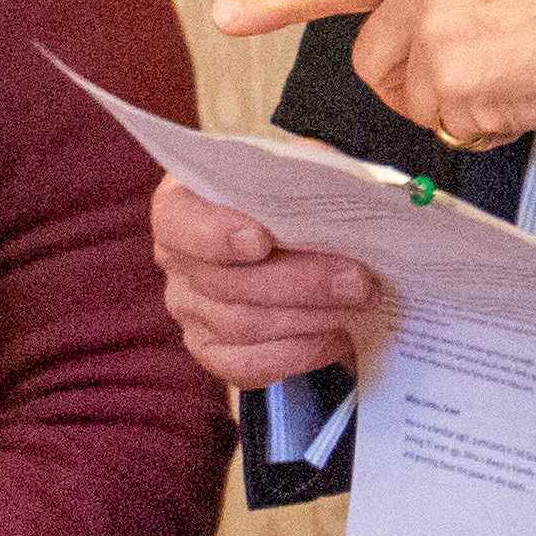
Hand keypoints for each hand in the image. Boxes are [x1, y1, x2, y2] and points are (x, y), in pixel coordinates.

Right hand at [154, 173, 375, 391]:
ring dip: (311, 317)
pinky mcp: (212, 350)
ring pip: (244, 326)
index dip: (216, 234)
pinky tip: (337, 335)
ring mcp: (190, 309)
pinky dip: (300, 353)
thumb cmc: (291, 194)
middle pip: (227, 283)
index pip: (180, 222)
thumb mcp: (297, 169)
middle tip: (357, 280)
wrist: (296, 234)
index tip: (261, 240)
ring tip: (358, 303)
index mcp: (182, 204)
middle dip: (300, 283)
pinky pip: (248, 366)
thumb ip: (306, 179)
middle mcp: (177, 260)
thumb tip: (343, 200)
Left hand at [214, 0, 535, 154]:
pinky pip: (452, 127)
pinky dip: (490, 124)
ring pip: (413, 100)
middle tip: (476, 69)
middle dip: (412, 79)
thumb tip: (441, 17)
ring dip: (455, 104)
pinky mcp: (454, 90)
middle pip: (374, 60)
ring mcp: (435, 39)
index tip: (229, 15)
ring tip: (519, 71)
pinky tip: (532, 92)